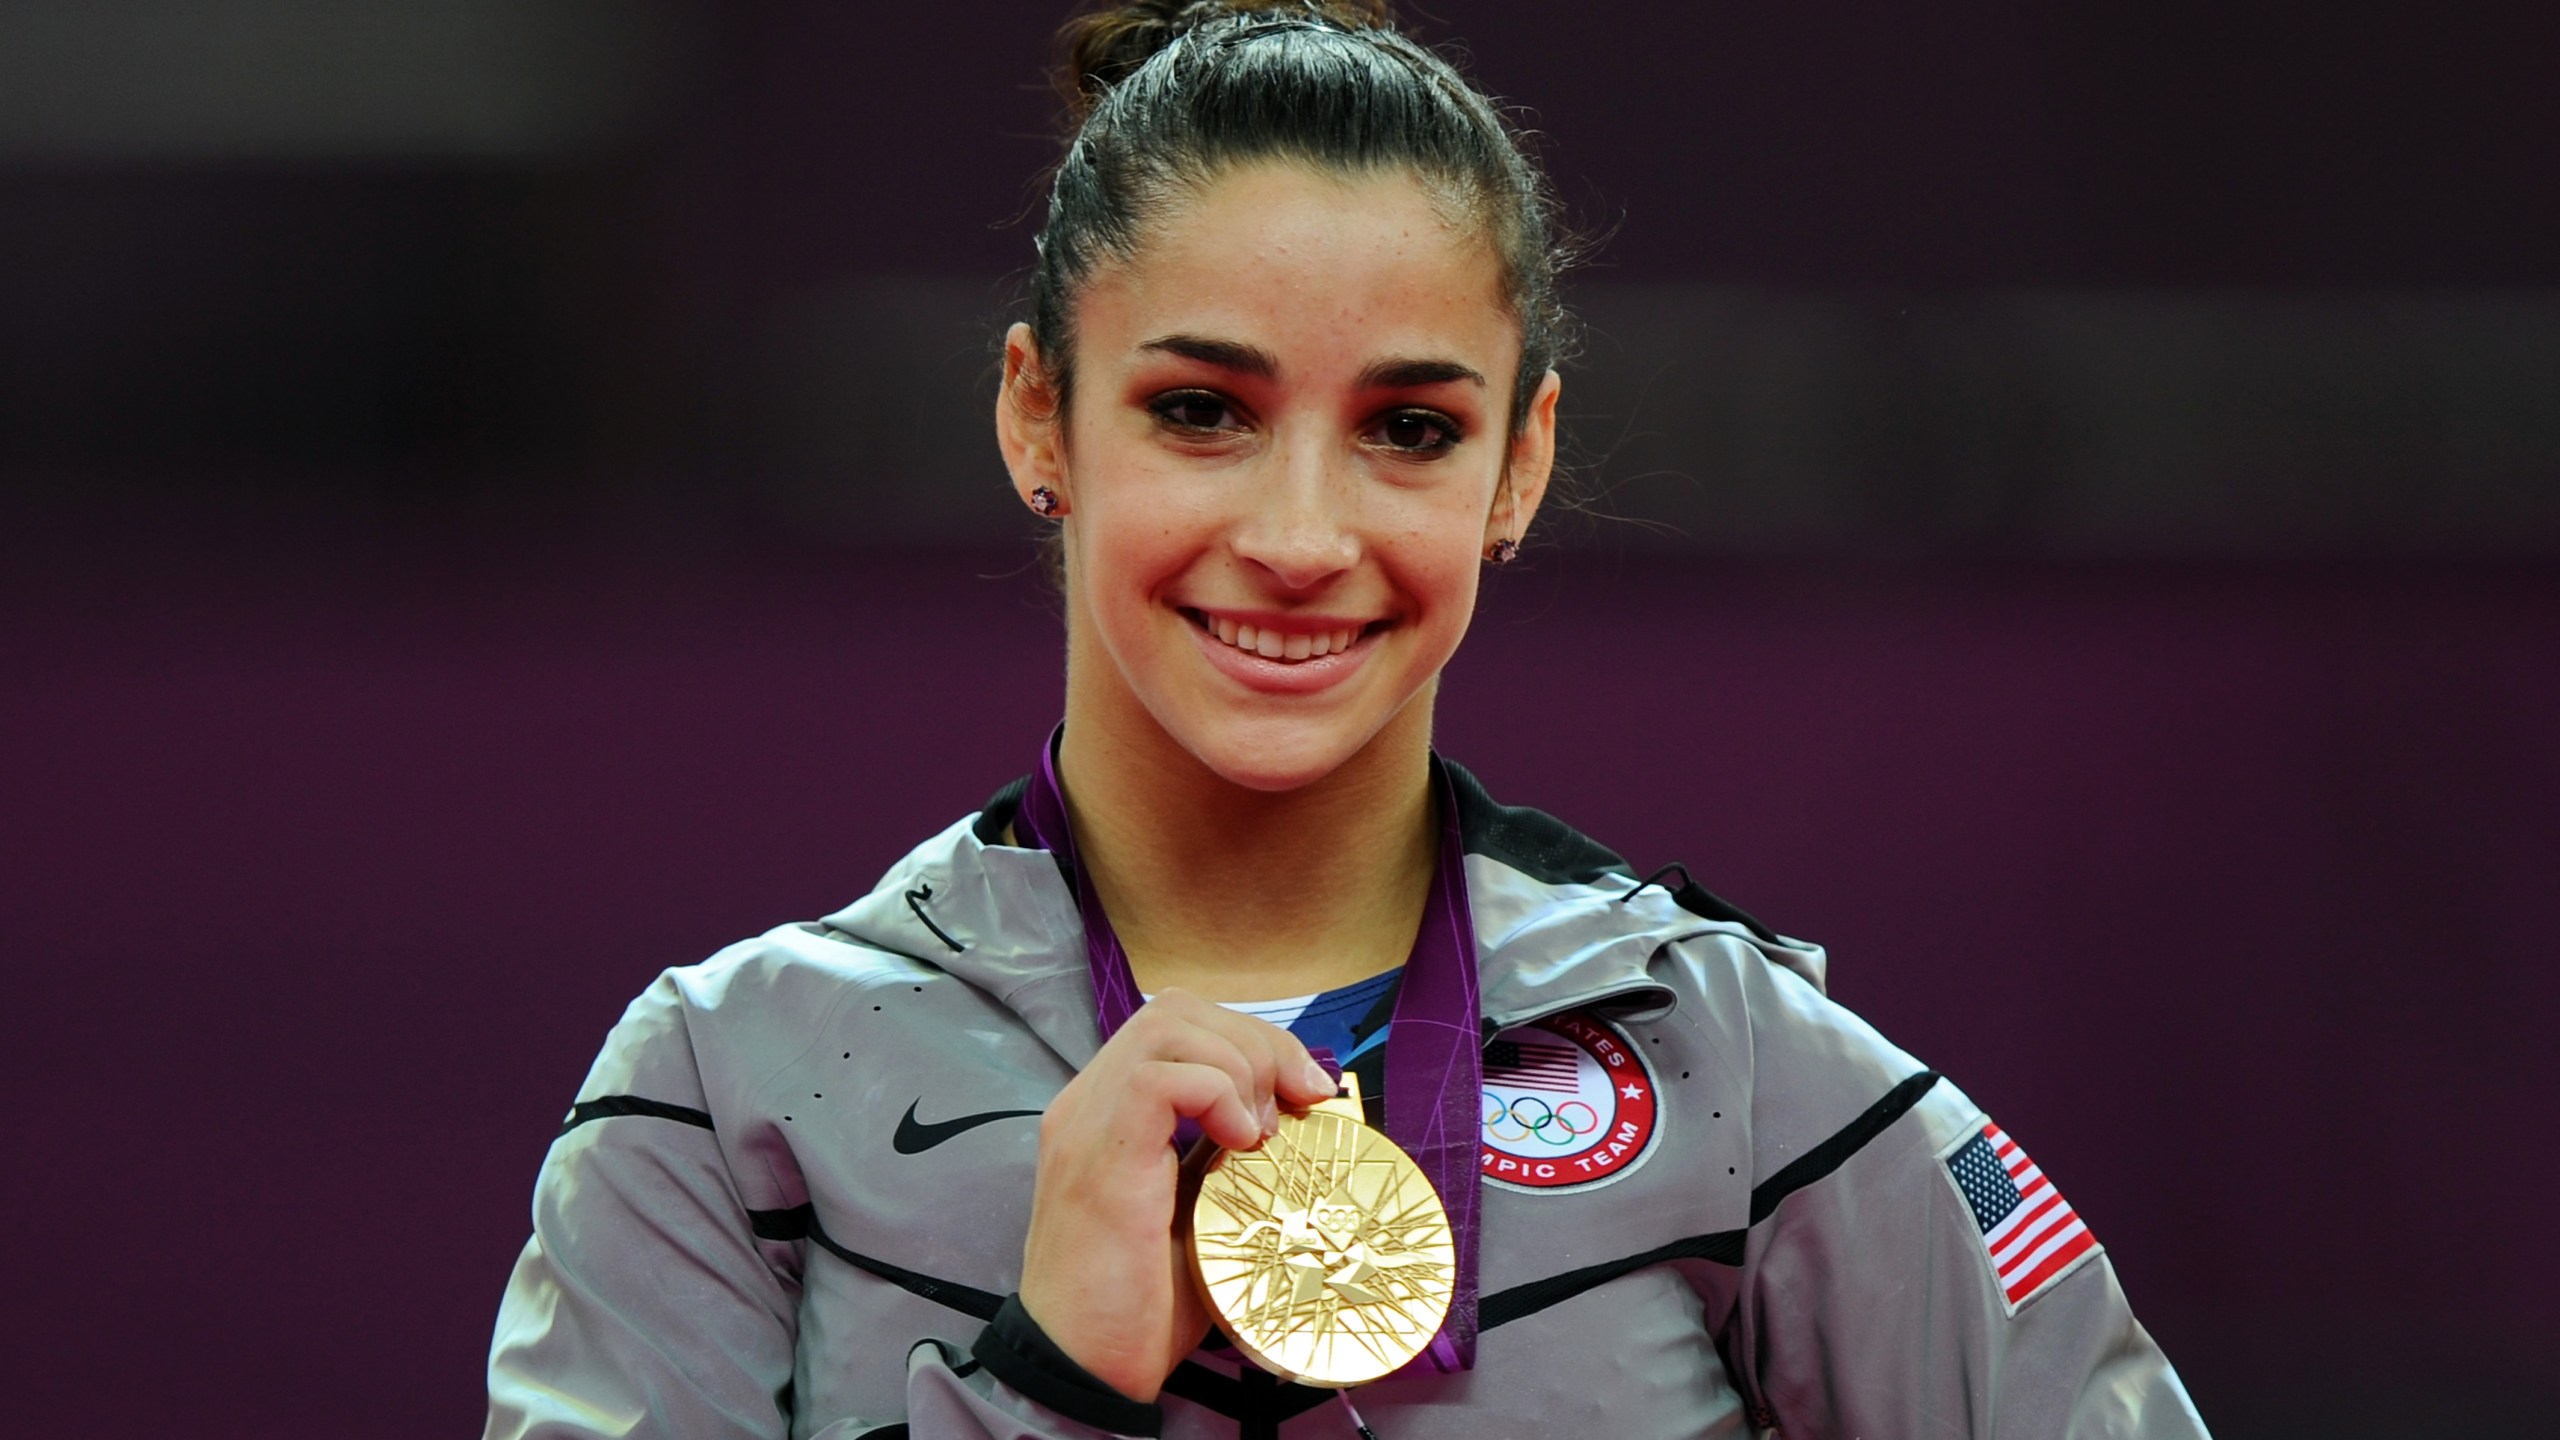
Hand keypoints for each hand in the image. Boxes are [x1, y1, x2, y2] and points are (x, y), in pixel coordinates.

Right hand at [1016, 989, 1337, 1401]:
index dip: (1250, 1042)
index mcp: (1108, 1113)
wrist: (1083, 1368)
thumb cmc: (1140, 1307)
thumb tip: (1291, 1119)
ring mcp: (1086, 1123)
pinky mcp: (1099, 1153)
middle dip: (1256, 1041)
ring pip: (1168, 1025)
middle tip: (1299, 1100)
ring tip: (1261, 1133)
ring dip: (1239, 1065)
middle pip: (1176, 1010)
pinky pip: (1159, 1077)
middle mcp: (1088, 1103)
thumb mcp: (1200, 1214)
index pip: (1178, 1028)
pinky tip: (1241, 1143)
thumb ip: (1225, 1159)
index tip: (1305, 1093)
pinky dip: (1217, 1093)